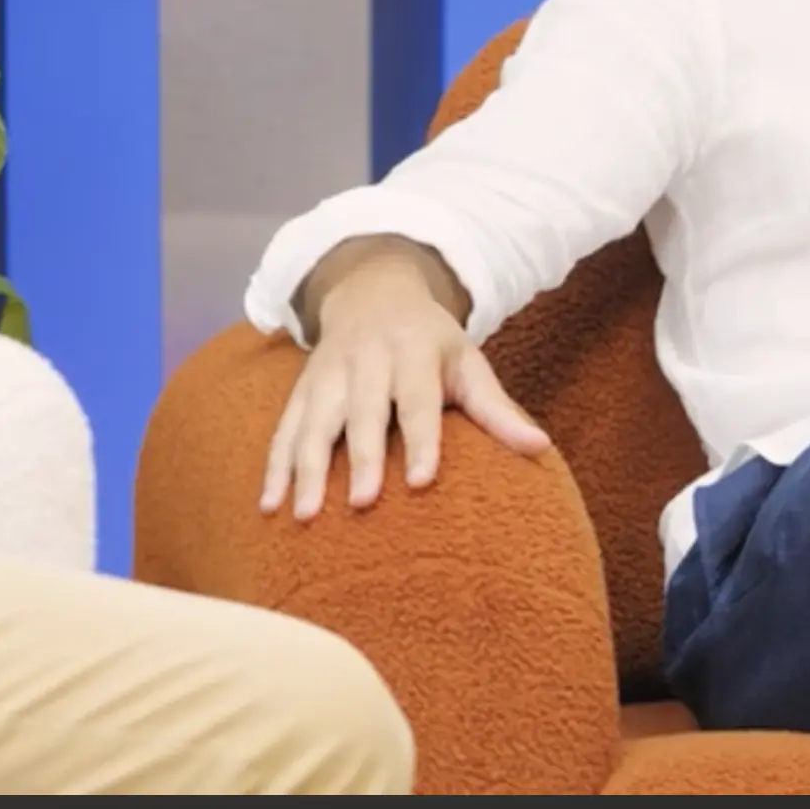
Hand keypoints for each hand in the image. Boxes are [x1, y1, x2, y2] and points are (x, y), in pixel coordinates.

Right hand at [260, 248, 548, 520]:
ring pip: (313, 422)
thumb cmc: (432, 343)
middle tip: (363, 504)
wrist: (374, 292)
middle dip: (362, 457)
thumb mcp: (468, 362)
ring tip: (304, 515)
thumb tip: (541, 448)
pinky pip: (282, 429)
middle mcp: (366, 359)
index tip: (422, 482)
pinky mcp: (300, 389)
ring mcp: (327, 373)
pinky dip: (274, 467)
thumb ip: (497, 409)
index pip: (417, 399)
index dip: (421, 440)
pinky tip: (268, 506)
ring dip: (306, 469)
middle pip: (362, 412)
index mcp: (413, 350)